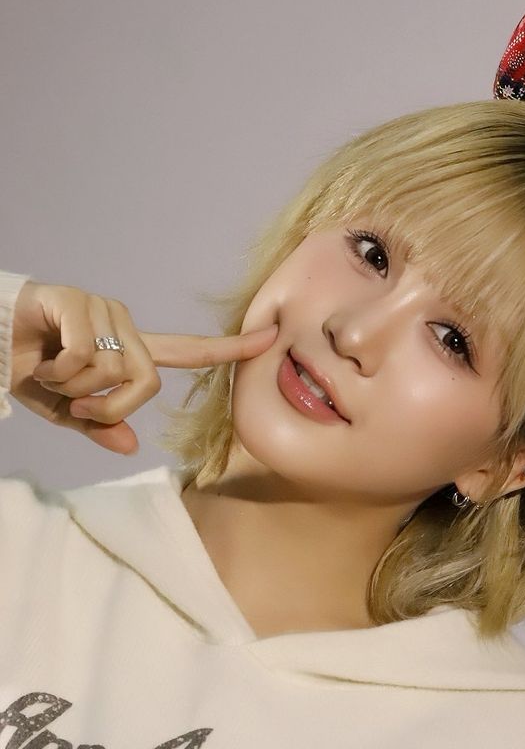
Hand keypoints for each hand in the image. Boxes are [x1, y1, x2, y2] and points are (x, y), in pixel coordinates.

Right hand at [9, 281, 277, 455]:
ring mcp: (103, 309)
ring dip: (74, 388)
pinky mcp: (77, 301)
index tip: (271, 337)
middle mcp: (125, 325)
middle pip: (147, 382)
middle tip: (73, 404)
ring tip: (50, 372)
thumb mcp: (66, 409)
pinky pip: (85, 356)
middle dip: (106, 406)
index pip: (188, 351)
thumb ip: (98, 425)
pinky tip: (40, 357)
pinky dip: (58, 371)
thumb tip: (130, 446)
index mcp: (129, 349)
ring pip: (114, 372)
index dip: (229, 349)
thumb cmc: (29, 368)